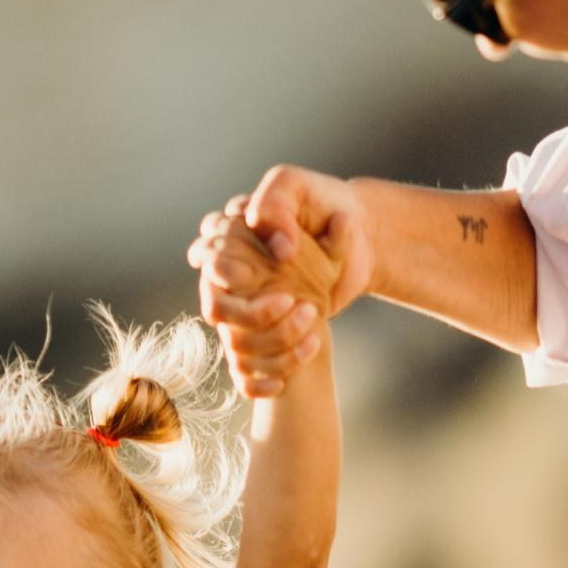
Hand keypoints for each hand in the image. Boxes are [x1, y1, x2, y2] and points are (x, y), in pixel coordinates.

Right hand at [188, 165, 371, 396]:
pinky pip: (247, 377)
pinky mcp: (266, 345)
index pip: (205, 263)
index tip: (253, 275)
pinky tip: (292, 370)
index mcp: (228, 246)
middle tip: (292, 300)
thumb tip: (275, 248)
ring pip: (237, 346)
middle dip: (253, 314)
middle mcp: (231, 286)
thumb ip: (276, 203)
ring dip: (274, 341)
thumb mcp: (298, 187)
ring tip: (314, 317)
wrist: (363, 240)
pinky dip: (265, 380)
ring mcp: (247, 318)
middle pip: (217, 310)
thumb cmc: (326, 207)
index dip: (223, 271)